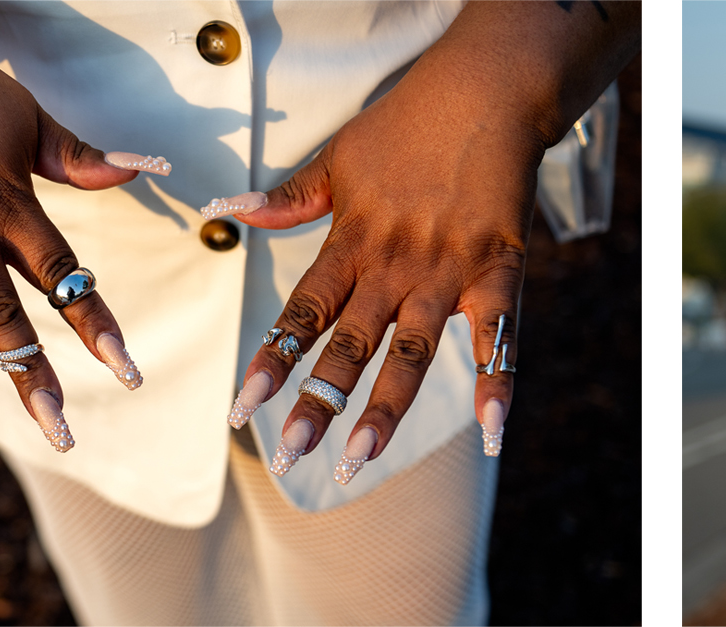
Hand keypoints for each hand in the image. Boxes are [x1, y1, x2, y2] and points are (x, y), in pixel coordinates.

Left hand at [217, 75, 537, 480]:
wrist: (484, 93)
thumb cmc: (408, 123)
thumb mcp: (338, 159)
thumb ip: (289, 200)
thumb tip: (228, 210)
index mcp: (351, 243)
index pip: (301, 314)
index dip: (272, 362)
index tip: (242, 409)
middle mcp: (393, 266)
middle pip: (349, 345)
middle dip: (319, 404)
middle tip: (291, 457)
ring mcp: (446, 273)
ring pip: (410, 352)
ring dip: (385, 408)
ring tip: (359, 459)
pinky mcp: (497, 271)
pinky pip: (496, 337)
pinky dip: (497, 383)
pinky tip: (492, 432)